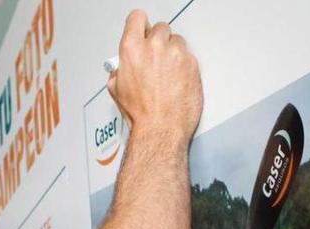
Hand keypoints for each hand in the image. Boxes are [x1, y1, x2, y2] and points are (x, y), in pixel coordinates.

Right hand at [107, 10, 202, 144]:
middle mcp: (155, 47)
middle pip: (160, 28)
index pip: (137, 18)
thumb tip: (123, 66)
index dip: (139, 25)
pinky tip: (177, 82)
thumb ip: (120, 69)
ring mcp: (176, 54)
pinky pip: (188, 57)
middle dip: (158, 41)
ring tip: (167, 74)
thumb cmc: (141, 114)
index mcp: (132, 49)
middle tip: (155, 59)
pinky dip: (184, 66)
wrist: (161, 129)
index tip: (142, 30)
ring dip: (172, 53)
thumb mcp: (117, 89)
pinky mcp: (193, 64)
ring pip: (177, 41)